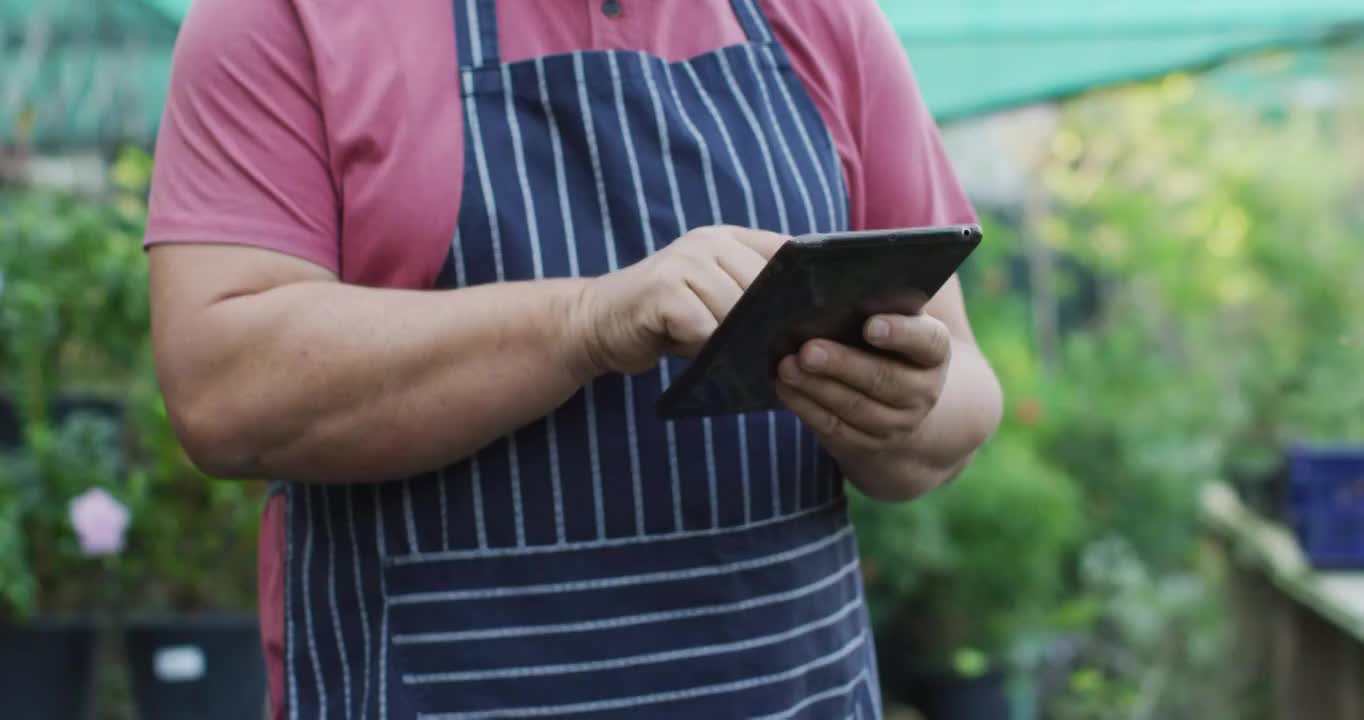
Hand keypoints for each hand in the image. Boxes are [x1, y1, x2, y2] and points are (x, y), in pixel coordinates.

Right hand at [576, 225, 787, 375]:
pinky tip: (704, 358)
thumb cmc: (667, 319)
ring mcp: (684, 262)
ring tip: (737, 359)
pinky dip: (710, 349)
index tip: (817, 320)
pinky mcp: (663, 290)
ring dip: (739, 341)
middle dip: (772, 323)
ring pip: (738, 309)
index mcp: (730, 239)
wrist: (597, 322)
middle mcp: (709, 242)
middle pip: (767, 286)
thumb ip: (753, 299)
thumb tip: (808, 327)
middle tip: (774, 354)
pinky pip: (706, 327)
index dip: (806, 288)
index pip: (788, 254)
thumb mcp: (715, 299)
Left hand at [774, 314, 951, 458]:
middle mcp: (922, 392)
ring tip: (787, 366)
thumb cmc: (884, 346)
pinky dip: (806, 407)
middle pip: (884, 379)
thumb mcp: (892, 322)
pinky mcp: (867, 444)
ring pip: (855, 407)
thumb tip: (832, 278)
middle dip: (842, 364)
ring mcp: (897, 423)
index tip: (869, 324)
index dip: (901, 333)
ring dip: (816, 387)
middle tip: (808, 349)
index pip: (927, 341)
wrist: (897, 405)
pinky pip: (834, 429)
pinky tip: (784, 387)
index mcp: (933, 354)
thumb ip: (876, 302)